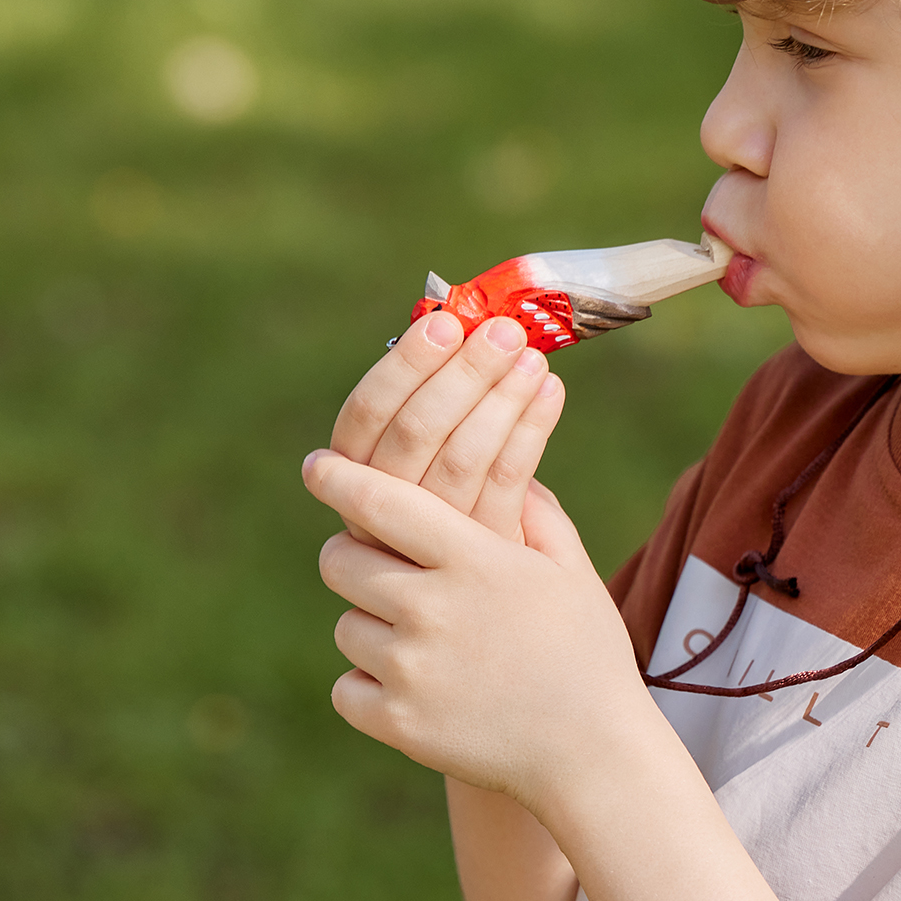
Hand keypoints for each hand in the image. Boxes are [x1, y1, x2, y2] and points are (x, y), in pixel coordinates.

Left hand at [306, 450, 652, 814]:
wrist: (595, 755)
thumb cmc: (586, 654)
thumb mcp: (571, 571)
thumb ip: (533, 511)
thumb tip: (507, 465)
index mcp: (474, 559)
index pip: (380, 502)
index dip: (338, 478)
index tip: (317, 467)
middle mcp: (432, 608)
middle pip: (340, 561)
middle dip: (352, 559)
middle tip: (380, 573)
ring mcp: (411, 669)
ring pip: (346, 627)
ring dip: (371, 630)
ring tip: (425, 647)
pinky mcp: (398, 723)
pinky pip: (346, 689)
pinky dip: (369, 690)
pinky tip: (415, 690)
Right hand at [330, 311, 563, 539]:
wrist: (482, 577)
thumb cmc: (445, 492)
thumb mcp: (420, 450)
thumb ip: (430, 398)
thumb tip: (468, 325)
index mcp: (350, 473)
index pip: (365, 413)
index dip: (405, 366)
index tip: (446, 323)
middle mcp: (375, 510)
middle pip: (414, 433)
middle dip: (463, 374)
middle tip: (504, 332)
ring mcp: (426, 539)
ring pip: (461, 458)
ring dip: (501, 399)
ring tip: (533, 359)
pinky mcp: (477, 551)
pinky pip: (506, 485)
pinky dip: (531, 432)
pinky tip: (550, 393)